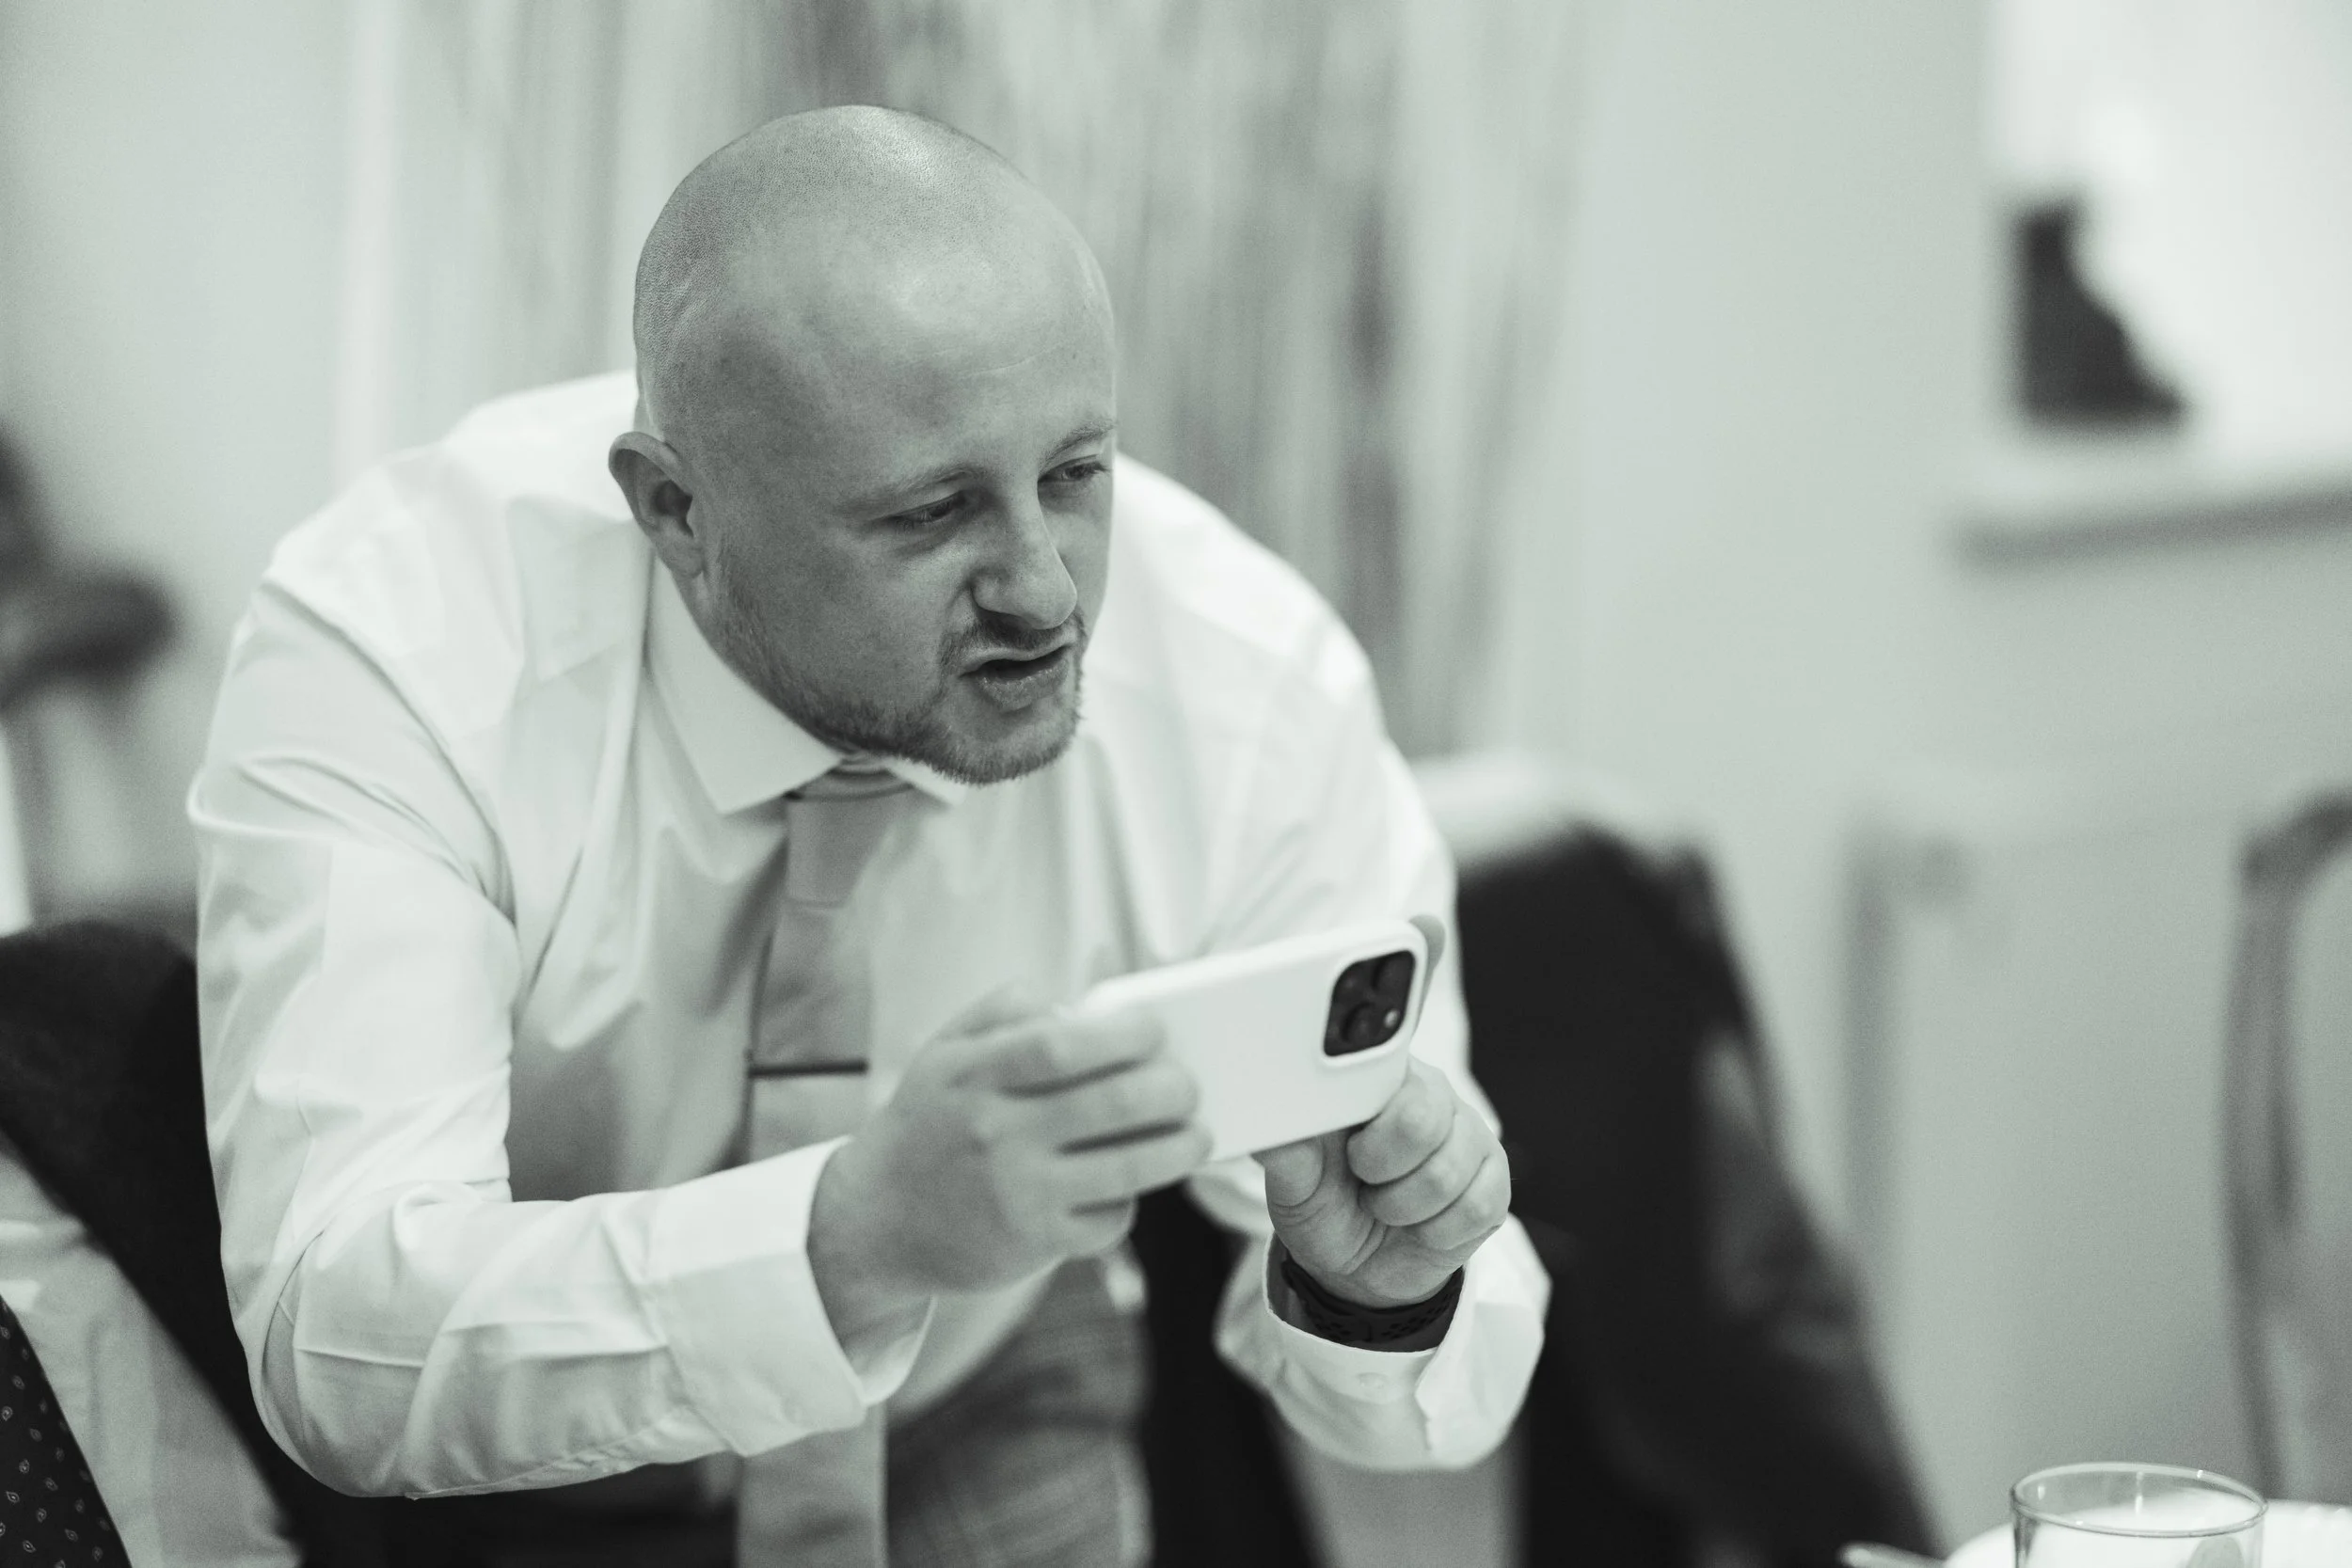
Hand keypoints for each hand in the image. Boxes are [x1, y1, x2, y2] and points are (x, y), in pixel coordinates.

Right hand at [809, 992, 1210, 1337]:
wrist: (874, 1220)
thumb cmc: (930, 1122)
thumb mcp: (944, 1053)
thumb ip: (1005, 1012)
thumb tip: (1080, 1005)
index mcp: (974, 1074)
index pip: (1062, 1045)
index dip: (1123, 1035)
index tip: (1154, 1032)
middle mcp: (995, 1132)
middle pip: (1111, 1103)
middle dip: (1172, 1090)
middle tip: (1189, 1086)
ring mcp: (1017, 1192)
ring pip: (1128, 1168)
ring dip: (1180, 1149)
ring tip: (1198, 1136)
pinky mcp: (1033, 1243)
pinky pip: (1109, 1219)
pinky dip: (1132, 1200)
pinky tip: (1130, 1184)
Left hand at [1257, 1057, 1509, 1309]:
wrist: (1359, 1268)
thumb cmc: (1327, 1207)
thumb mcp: (1295, 1184)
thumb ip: (1286, 1152)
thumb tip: (1268, 1127)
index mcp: (1381, 1081)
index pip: (1388, 1078)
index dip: (1367, 1129)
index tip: (1349, 1155)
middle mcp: (1432, 1097)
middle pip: (1422, 1120)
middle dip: (1383, 1172)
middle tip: (1365, 1183)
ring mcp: (1470, 1137)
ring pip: (1449, 1172)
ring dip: (1404, 1208)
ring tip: (1386, 1206)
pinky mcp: (1495, 1182)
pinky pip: (1476, 1207)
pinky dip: (1437, 1231)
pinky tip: (1420, 1226)